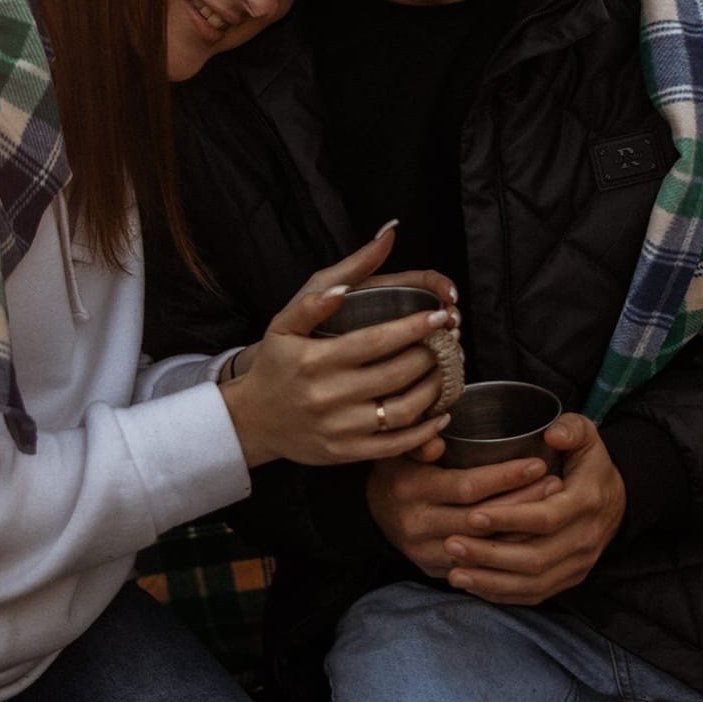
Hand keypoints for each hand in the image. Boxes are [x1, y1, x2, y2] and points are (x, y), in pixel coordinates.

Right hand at [220, 226, 457, 467]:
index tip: (439, 315)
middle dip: (431, 355)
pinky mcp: (346, 453)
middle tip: (449, 340)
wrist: (252, 419)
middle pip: (396, 374)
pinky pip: (395, 445)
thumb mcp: (287, 319)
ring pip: (402, 411)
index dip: (413, 328)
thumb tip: (372, 248)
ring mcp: (338, 429)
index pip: (376, 341)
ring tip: (446, 369)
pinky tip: (440, 412)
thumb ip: (327, 286)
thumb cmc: (276, 362)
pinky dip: (425, 430)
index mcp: (315, 360)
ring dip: (434, 389)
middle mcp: (327, 396)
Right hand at [366, 452, 555, 577]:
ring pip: (485, 547)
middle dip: (523, 502)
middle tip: (556, 484)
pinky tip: (533, 535)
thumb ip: (420, 441)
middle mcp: (417, 525)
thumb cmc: (397, 470)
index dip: (505, 477)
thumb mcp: (400, 448)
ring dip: (522, 529)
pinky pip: (479, 567)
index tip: (537, 463)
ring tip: (554, 507)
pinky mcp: (434, 570)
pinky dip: (508, 552)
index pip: (467, 487)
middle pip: (482, 519)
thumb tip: (437, 441)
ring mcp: (426, 553)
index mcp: (411, 489)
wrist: (372, 514)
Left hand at [442, 414, 625, 604]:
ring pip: (532, 583)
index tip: (473, 515)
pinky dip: (501, 593)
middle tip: (451, 543)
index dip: (509, 518)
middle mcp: (584, 539)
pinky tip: (472, 585)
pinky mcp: (569, 580)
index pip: (545, 518)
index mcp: (586, 502)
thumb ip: (572, 428)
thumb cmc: (590, 465)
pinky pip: (534, 595)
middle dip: (490, 555)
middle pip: (534, 558)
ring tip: (454, 573)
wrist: (617, 501)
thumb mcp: (588, 437)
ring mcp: (578, 565)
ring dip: (491, 580)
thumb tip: (553, 435)